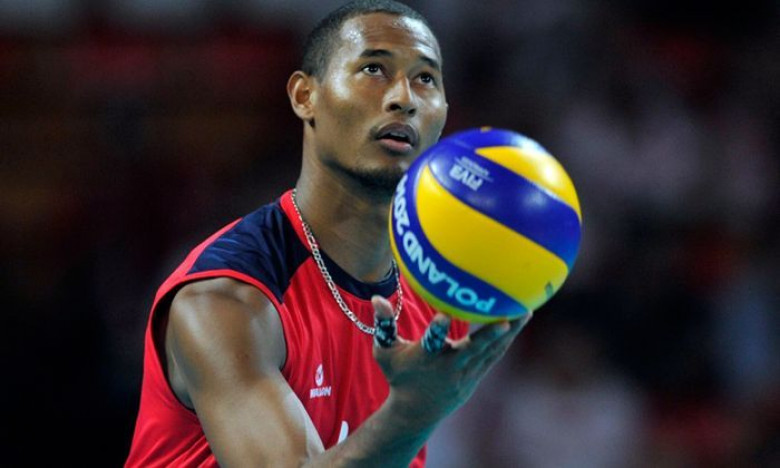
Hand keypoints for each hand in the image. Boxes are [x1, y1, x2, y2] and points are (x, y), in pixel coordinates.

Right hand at [371, 295, 531, 428]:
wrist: (415, 410)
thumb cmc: (398, 375)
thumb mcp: (385, 352)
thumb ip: (383, 325)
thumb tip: (377, 297)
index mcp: (425, 358)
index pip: (431, 342)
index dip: (438, 330)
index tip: (444, 316)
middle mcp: (448, 367)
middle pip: (472, 350)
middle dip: (489, 336)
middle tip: (507, 317)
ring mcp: (465, 374)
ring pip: (490, 352)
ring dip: (509, 334)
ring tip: (526, 310)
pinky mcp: (475, 377)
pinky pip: (494, 355)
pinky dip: (506, 340)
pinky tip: (520, 321)